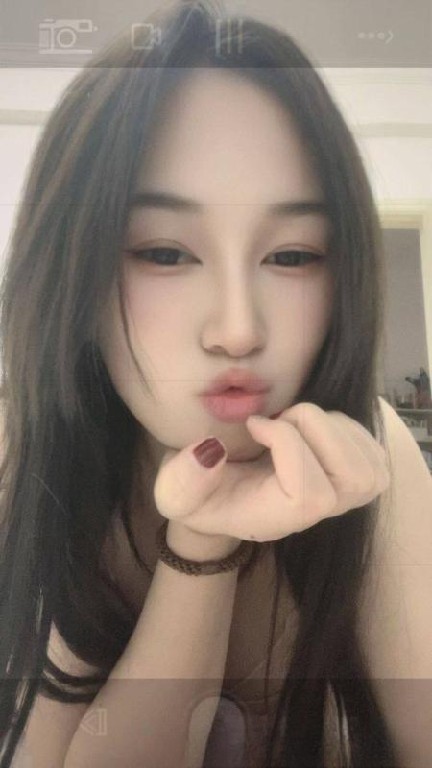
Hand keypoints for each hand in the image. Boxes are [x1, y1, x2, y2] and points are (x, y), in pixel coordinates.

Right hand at [154, 402, 389, 543]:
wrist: (220, 494)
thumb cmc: (199, 493)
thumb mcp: (173, 492)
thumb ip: (183, 480)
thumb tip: (212, 452)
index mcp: (277, 518)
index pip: (310, 494)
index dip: (288, 446)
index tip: (255, 425)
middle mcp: (316, 515)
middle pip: (353, 479)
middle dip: (318, 430)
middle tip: (282, 418)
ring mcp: (341, 498)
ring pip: (368, 464)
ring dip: (333, 426)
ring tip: (296, 422)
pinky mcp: (354, 476)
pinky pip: (372, 450)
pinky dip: (347, 426)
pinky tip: (313, 426)